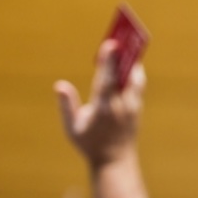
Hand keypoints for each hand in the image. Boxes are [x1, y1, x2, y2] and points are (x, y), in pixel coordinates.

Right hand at [54, 41, 144, 168]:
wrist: (115, 163)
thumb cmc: (90, 145)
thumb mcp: (73, 129)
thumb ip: (67, 106)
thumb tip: (60, 86)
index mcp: (104, 109)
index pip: (107, 81)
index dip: (109, 61)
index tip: (110, 43)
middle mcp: (121, 107)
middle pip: (125, 75)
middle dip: (124, 55)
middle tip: (123, 34)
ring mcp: (132, 107)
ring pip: (135, 78)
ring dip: (131, 60)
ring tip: (125, 42)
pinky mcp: (137, 108)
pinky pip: (137, 84)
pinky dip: (132, 70)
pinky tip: (126, 60)